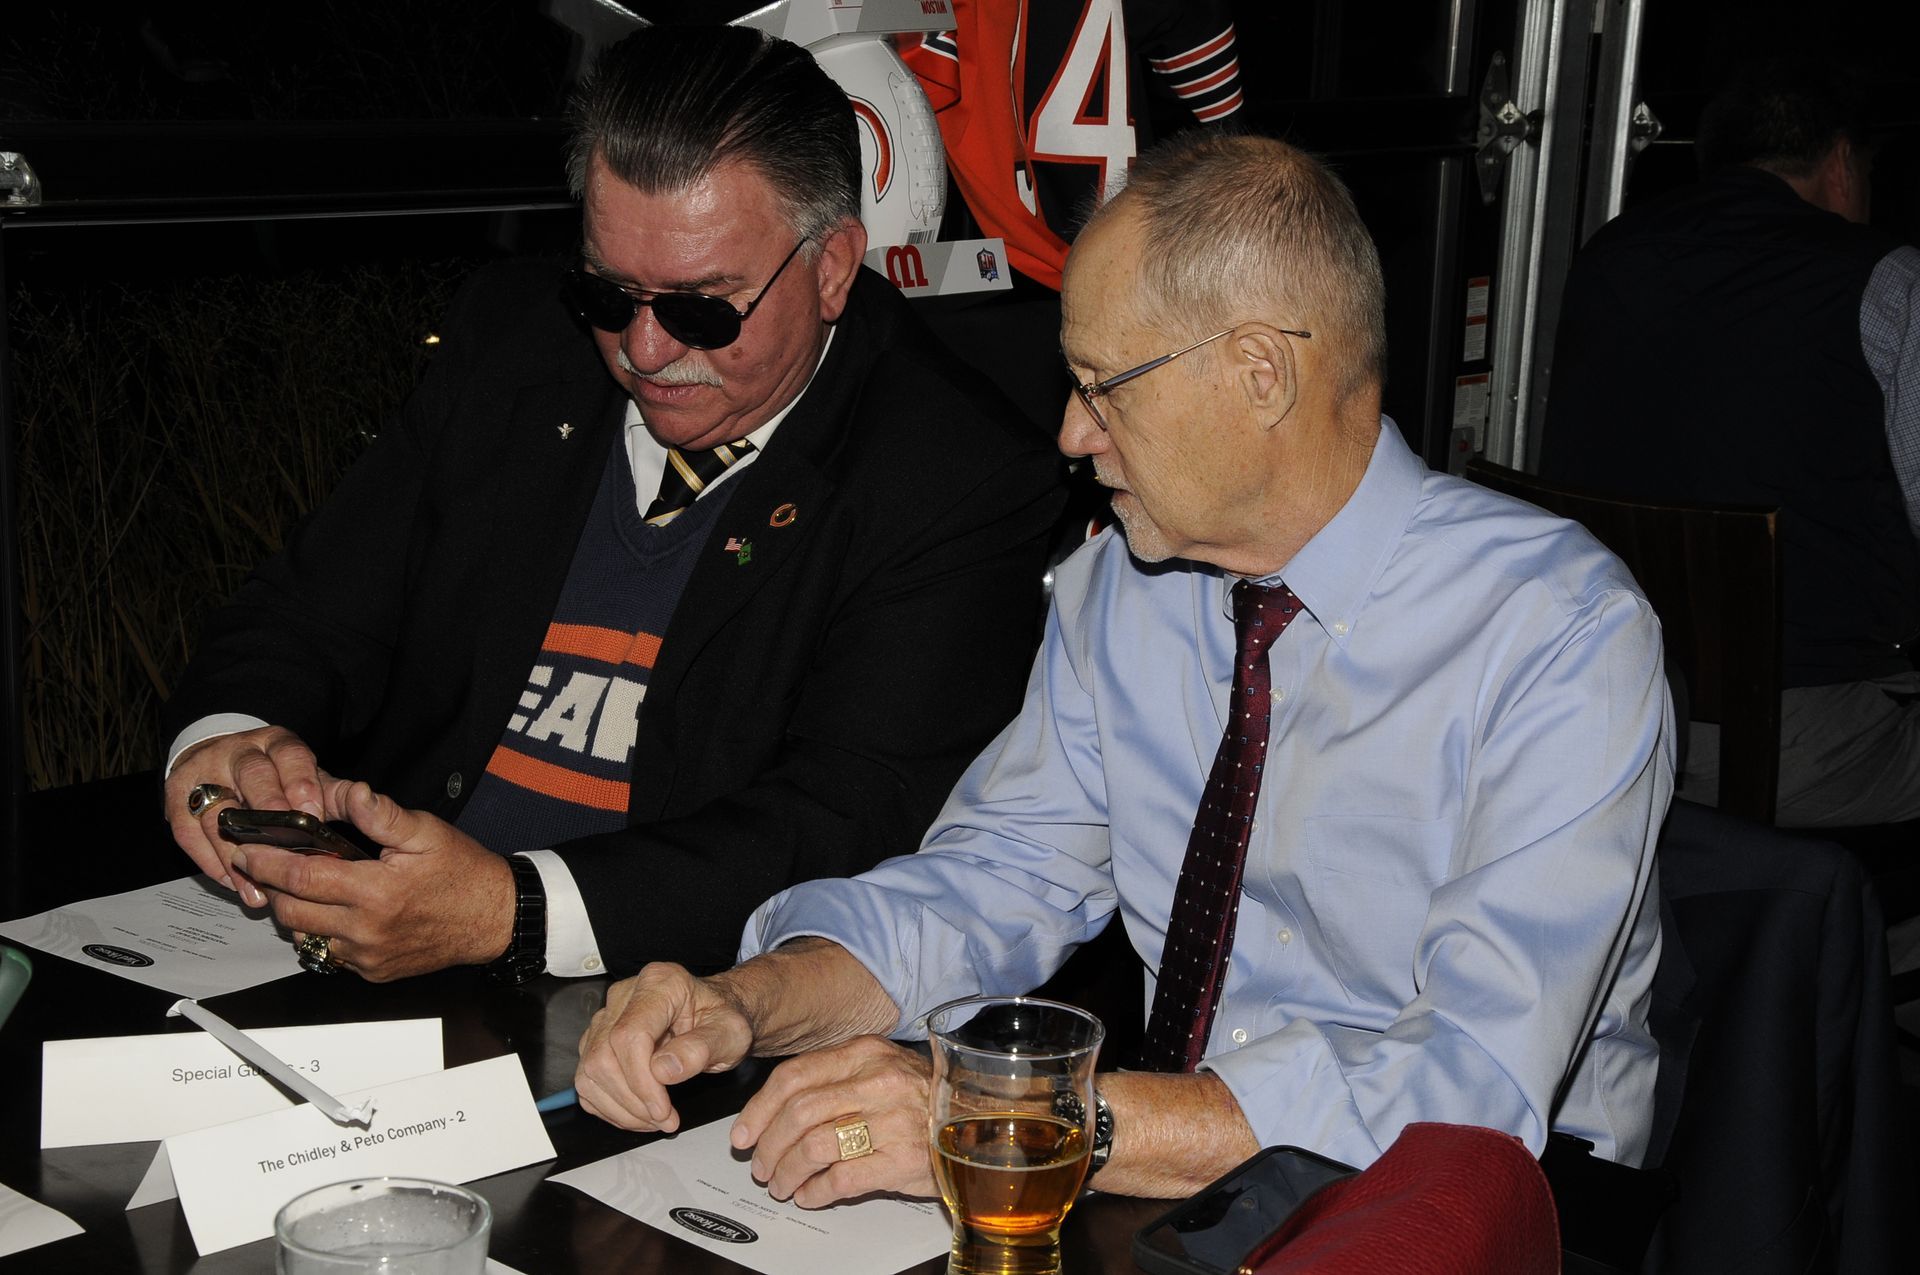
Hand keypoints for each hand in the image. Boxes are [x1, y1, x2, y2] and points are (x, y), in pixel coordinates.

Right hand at [164, 725, 326, 906]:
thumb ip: (330, 793)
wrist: (219, 759)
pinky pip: (189, 832)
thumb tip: (363, 808)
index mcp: (276, 743)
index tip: (313, 813)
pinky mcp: (178, 798)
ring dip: (237, 852)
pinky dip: (210, 861)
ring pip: (217, 811)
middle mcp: (238, 752)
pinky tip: (233, 883)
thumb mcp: (304, 777)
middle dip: (267, 811)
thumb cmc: (275, 776)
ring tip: (259, 885)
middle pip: (252, 776)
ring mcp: (203, 772)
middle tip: (282, 847)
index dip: (301, 783)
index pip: (291, 755)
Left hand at [226, 780, 515, 980]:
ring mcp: (367, 957)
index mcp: (375, 892)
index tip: (246, 849)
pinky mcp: (373, 972)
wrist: (495, 919)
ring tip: (296, 886)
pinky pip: (328, 955)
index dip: (266, 862)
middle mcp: (365, 930)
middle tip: (263, 865)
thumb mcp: (426, 832)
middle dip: (269, 887)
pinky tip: (330, 911)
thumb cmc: (463, 872)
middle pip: (290, 913)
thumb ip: (381, 814)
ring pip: (304, 937)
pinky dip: (319, 932)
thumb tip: (350, 793)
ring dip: (292, 912)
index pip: (301, 876)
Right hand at [575, 964, 754, 1133]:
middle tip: (664, 1120)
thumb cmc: (723, 1020)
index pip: (630, 1036)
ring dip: (620, 1108)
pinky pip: (587, 1080)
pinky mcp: (597, 1040)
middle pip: (603, 1056)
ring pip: (589, 1071)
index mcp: (660, 984)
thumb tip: (664, 1070)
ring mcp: (606, 1017)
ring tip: (655, 1119)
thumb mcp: (730, 1033)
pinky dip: (609, 1106)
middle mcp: (625, 996)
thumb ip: (701, 1048)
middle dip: (632, 1100)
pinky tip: (638, 1114)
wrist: (716, 1017)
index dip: (641, 1081)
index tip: (663, 1110)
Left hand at [731, 1037, 935, 1206]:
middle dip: (768, 1145)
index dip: (759, 1109)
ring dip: (787, 1172)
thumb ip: (834, 1080)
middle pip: (797, 1113)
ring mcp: (890, 1121)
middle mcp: (875, 1082)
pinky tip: (810, 1195)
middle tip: (760, 1166)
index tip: (743, 1134)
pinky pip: (842, 1178)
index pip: (793, 1076)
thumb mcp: (881, 1068)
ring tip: (782, 1185)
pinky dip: (816, 1191)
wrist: (979, 1120)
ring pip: (814, 1146)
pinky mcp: (901, 1160)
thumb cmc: (923, 1098)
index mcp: (864, 1054)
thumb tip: (779, 1111)